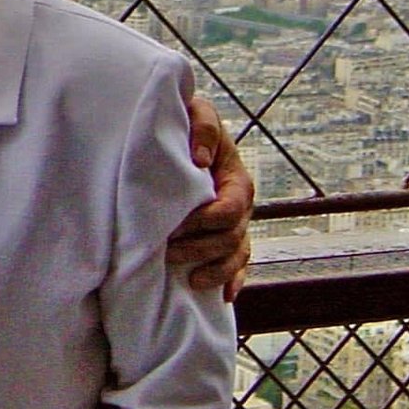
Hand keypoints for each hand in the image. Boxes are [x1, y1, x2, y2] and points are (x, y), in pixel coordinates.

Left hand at [168, 93, 253, 301]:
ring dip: (214, 270)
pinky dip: (232, 280)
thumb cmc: (189, 121)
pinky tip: (224, 296)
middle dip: (200, 249)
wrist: (185, 130)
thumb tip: (199, 159)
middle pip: (230, 238)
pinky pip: (238, 264)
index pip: (228, 210)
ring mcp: (236, 224)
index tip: (173, 225)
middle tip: (167, 251)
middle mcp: (241, 206)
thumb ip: (203, 127)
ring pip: (235, 256)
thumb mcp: (198, 112)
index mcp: (236, 181)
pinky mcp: (227, 236)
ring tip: (189, 280)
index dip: (203, 222)